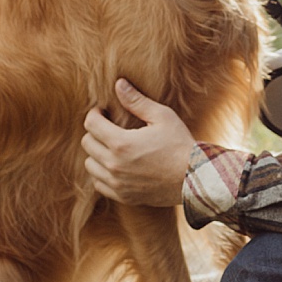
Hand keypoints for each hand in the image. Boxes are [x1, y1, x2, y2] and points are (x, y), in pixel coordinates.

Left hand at [81, 78, 194, 207]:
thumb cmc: (180, 144)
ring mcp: (117, 183)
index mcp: (121, 143)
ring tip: (112, 146)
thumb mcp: (162, 117)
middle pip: (87, 144)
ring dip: (96, 153)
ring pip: (90, 165)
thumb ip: (137, 101)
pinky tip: (116, 165)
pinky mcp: (123, 196)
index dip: (95, 113)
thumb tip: (119, 84)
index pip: (91, 124)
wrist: (194, 178)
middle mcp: (114, 165)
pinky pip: (99, 184)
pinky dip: (102, 173)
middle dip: (95, 132)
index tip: (103, 111)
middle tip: (109, 127)